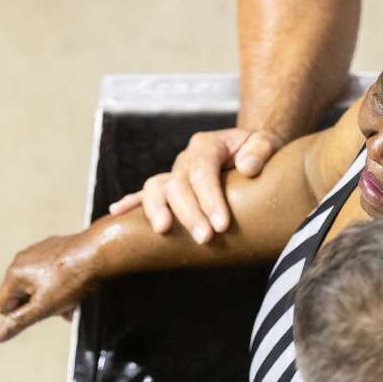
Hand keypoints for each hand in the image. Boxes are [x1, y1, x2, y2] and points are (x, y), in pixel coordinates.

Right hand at [0, 233, 99, 342]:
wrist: (98, 253)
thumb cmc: (71, 281)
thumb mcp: (44, 308)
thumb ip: (19, 321)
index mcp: (14, 274)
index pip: (2, 307)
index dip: (21, 315)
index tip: (42, 311)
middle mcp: (21, 260)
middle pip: (21, 295)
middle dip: (39, 306)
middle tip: (61, 307)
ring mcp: (37, 251)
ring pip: (37, 285)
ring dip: (51, 296)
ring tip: (72, 298)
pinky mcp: (53, 247)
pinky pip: (49, 272)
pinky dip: (59, 282)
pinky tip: (75, 284)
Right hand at [108, 128, 282, 243]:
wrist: (246, 152)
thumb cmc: (257, 152)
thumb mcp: (266, 143)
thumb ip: (260, 151)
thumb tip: (247, 167)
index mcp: (206, 145)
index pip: (203, 172)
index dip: (210, 198)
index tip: (222, 224)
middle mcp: (185, 159)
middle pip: (177, 184)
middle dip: (190, 213)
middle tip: (205, 238)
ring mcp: (173, 173)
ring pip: (155, 188)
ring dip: (157, 211)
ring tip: (163, 231)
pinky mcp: (169, 187)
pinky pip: (145, 194)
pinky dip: (130, 203)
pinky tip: (116, 213)